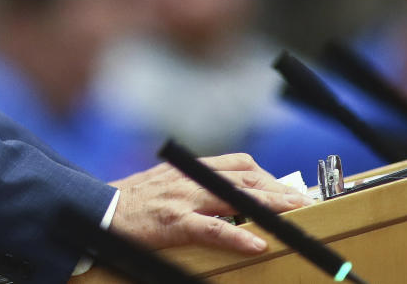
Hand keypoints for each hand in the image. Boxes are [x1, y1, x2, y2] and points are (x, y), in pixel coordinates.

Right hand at [108, 153, 311, 254]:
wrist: (99, 211)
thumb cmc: (131, 202)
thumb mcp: (164, 183)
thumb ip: (193, 184)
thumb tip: (224, 194)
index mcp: (190, 168)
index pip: (240, 163)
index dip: (269, 176)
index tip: (289, 189)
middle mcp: (191, 178)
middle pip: (246, 178)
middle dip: (280, 190)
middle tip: (306, 202)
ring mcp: (184, 198)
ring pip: (237, 198)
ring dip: (270, 206)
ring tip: (296, 215)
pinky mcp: (174, 221)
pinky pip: (212, 228)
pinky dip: (237, 235)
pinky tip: (257, 243)